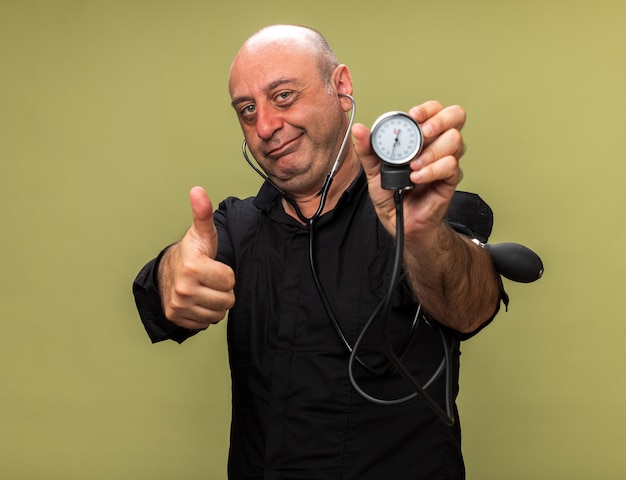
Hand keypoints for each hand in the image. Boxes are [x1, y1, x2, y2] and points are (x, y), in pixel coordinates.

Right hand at [158, 187, 235, 329]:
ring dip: (216, 303)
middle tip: (210, 279)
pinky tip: (198, 300)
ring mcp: (179, 305)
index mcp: (192, 267)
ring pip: (218, 313)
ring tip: (205, 289)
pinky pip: (207, 322)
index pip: (230, 280)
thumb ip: (203, 213)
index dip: (226, 273)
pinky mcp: (178, 318)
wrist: (166, 272)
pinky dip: (205, 313)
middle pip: (227, 300)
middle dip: (223, 290)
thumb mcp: (202, 233)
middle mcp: (183, 288)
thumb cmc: (191, 253)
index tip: (214, 266)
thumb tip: (198, 191)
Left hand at [352, 101, 465, 242]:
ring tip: (413, 166)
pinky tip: (417, 178)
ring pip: (455, 140)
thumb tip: (358, 130)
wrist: (399, 219)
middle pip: (456, 116)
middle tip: (423, 133)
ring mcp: (445, 161)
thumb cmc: (392, 193)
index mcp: (420, 137)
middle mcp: (436, 145)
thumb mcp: (373, 170)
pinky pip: (450, 166)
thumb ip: (367, 149)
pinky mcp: (449, 180)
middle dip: (440, 120)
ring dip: (431, 151)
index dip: (428, 108)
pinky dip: (432, 170)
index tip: (413, 115)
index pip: (435, 110)